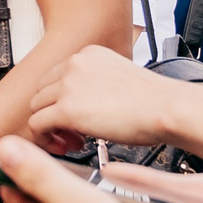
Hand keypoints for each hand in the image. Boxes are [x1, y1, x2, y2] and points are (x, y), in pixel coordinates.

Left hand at [27, 44, 177, 151]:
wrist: (167, 108)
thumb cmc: (155, 101)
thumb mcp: (119, 78)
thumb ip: (96, 84)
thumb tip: (84, 104)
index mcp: (88, 55)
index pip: (56, 77)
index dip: (60, 100)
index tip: (73, 117)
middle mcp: (74, 65)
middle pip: (42, 91)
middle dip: (53, 114)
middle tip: (72, 133)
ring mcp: (67, 85)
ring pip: (36, 108)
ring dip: (50, 128)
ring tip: (71, 141)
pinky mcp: (66, 109)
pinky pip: (36, 125)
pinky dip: (45, 139)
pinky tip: (64, 147)